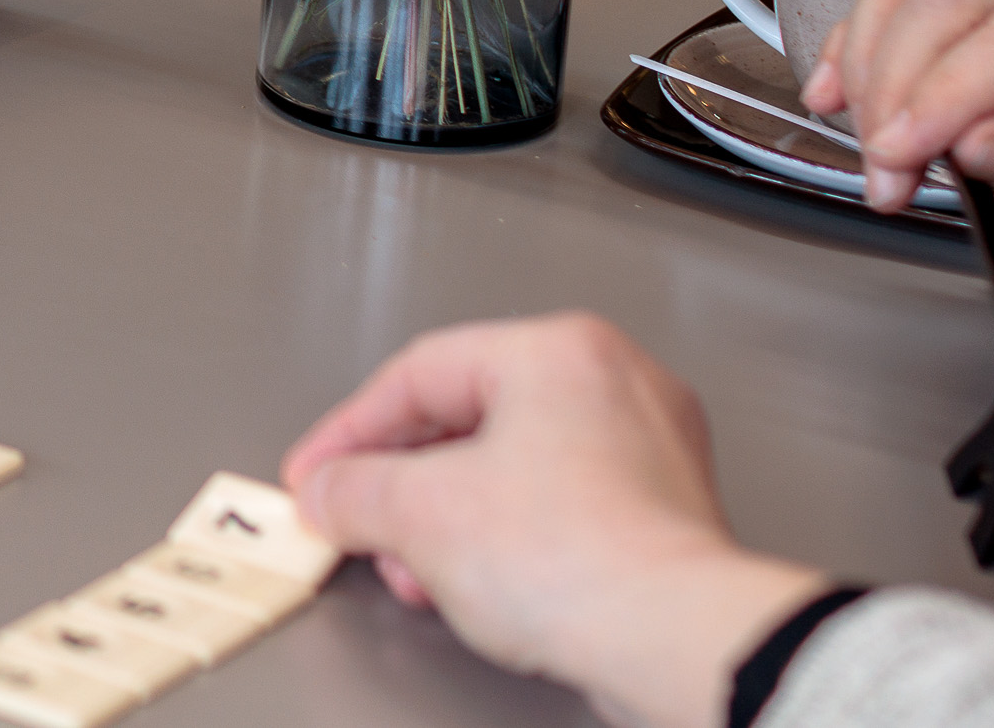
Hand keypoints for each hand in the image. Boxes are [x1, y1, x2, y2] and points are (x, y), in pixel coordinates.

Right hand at [282, 315, 824, 727]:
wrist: (676, 643)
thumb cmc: (579, 561)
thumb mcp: (418, 515)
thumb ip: (352, 491)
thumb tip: (328, 493)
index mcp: (557, 350)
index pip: (418, 374)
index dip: (349, 431)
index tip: (317, 474)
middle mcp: (615, 382)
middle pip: (469, 420)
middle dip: (403, 487)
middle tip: (363, 523)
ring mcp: (653, 448)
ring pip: (517, 468)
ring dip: (451, 520)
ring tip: (420, 571)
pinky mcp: (669, 513)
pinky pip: (565, 508)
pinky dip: (512, 540)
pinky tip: (483, 586)